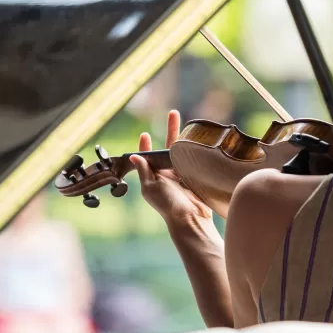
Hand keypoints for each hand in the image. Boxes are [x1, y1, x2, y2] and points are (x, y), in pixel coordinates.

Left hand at [129, 110, 216, 230]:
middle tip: (173, 113)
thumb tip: (133, 157)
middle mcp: (168, 173)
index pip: (148, 157)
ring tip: (189, 123)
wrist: (191, 219)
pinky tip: (198, 139)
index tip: (145, 134)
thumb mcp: (151, 188)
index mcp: (155, 176)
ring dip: (185, 137)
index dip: (146, 145)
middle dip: (171, 130)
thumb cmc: (168, 206)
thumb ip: (144, 171)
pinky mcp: (196, 176)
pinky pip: (195, 159)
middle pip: (169, 147)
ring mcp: (183, 174)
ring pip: (183, 151)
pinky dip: (196, 149)